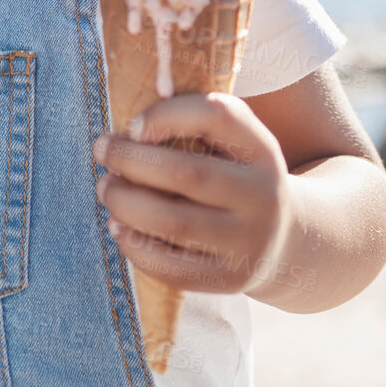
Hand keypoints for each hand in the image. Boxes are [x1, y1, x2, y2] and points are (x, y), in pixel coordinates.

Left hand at [93, 92, 292, 295]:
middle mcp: (264, 196)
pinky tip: (118, 227)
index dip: (165, 114)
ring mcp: (249, 242)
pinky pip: (172, 267)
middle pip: (187, 173)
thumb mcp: (227, 142)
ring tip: (106, 189)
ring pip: (173, 223)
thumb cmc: (231, 175)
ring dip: (125, 203)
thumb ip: (189, 118)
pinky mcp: (229, 278)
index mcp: (262, 150)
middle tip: (102, 151)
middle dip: (130, 160)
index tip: (131, 124)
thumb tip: (144, 108)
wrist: (283, 239)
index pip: (218, 116)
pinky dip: (134, 245)